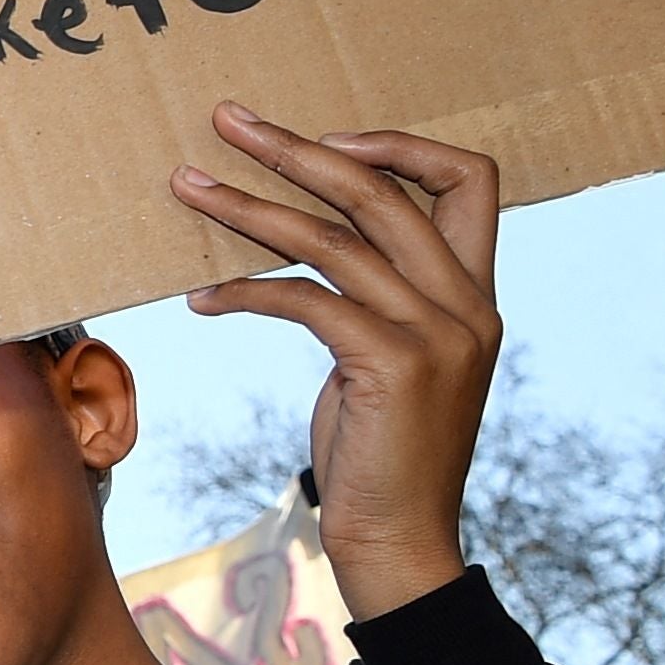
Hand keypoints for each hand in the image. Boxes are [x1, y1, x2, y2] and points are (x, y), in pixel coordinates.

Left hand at [173, 105, 499, 621]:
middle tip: (226, 120)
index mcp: (477, 293)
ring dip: (249, 205)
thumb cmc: (380, 456)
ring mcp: (437, 333)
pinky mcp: (392, 365)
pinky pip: (306, 300)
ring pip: (334, 237)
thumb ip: (376, 302)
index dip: (400, 145)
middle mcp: (469, 302)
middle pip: (382, 189)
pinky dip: (246, 292)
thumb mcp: (389, 363)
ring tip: (188, 186)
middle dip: (297, 147)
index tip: (325, 138)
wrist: (399, 544)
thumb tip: (316, 251)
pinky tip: (202, 299)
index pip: (470, 178)